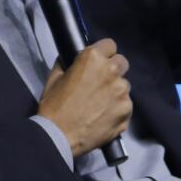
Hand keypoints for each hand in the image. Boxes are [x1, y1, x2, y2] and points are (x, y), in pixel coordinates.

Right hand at [36, 38, 131, 157]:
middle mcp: (112, 71)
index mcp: (93, 58)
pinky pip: (126, 105)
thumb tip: (72, 59)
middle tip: (101, 83)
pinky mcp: (127, 111)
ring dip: (116, 91)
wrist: (59, 136)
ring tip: (100, 105)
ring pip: (124, 86)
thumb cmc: (53, 106)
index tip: (99, 62)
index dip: (104, 53)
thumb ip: (67, 63)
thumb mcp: (55, 78)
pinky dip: (118, 110)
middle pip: (122, 63)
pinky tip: (104, 118)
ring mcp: (122, 92)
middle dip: (113, 70)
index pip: (109, 45)